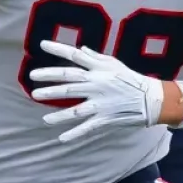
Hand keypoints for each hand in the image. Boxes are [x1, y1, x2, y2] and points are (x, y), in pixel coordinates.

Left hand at [29, 40, 164, 142]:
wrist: (151, 98)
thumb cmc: (131, 79)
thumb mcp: (114, 64)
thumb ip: (95, 58)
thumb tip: (80, 49)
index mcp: (99, 68)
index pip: (74, 55)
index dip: (58, 49)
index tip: (41, 44)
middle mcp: (97, 83)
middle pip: (69, 80)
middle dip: (49, 80)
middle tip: (31, 79)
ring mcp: (100, 102)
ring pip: (75, 108)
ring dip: (58, 115)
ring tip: (44, 119)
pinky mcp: (105, 118)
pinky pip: (87, 127)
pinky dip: (75, 134)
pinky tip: (61, 138)